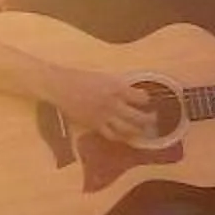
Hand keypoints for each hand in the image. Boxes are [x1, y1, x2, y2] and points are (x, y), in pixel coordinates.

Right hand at [41, 65, 158, 144]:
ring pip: (127, 129)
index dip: (146, 100)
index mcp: (117, 87)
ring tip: (144, 132)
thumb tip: (130, 92)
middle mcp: (113, 103)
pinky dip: (121, 137)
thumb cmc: (80, 77)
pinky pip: (111, 135)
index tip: (148, 101)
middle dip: (149, 120)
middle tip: (154, 120)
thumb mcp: (104, 77)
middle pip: (138, 116)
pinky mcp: (94, 125)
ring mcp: (104, 116)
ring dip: (138, 131)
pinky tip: (125, 137)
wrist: (60, 86)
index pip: (140, 98)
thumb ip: (118, 86)